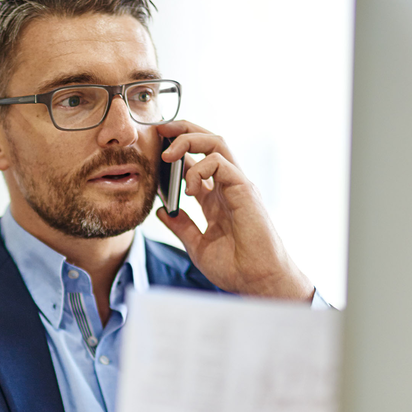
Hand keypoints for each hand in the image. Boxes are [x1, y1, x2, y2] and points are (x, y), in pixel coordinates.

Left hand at [155, 122, 313, 300]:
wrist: (256, 282)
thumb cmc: (235, 267)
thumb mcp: (197, 245)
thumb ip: (181, 226)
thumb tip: (162, 210)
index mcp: (217, 198)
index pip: (197, 162)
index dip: (177, 150)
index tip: (155, 147)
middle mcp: (228, 187)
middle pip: (208, 143)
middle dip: (182, 130)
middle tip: (159, 130)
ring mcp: (237, 185)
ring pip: (216, 143)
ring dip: (189, 140)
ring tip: (167, 154)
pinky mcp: (244, 189)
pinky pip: (221, 162)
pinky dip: (200, 168)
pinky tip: (189, 188)